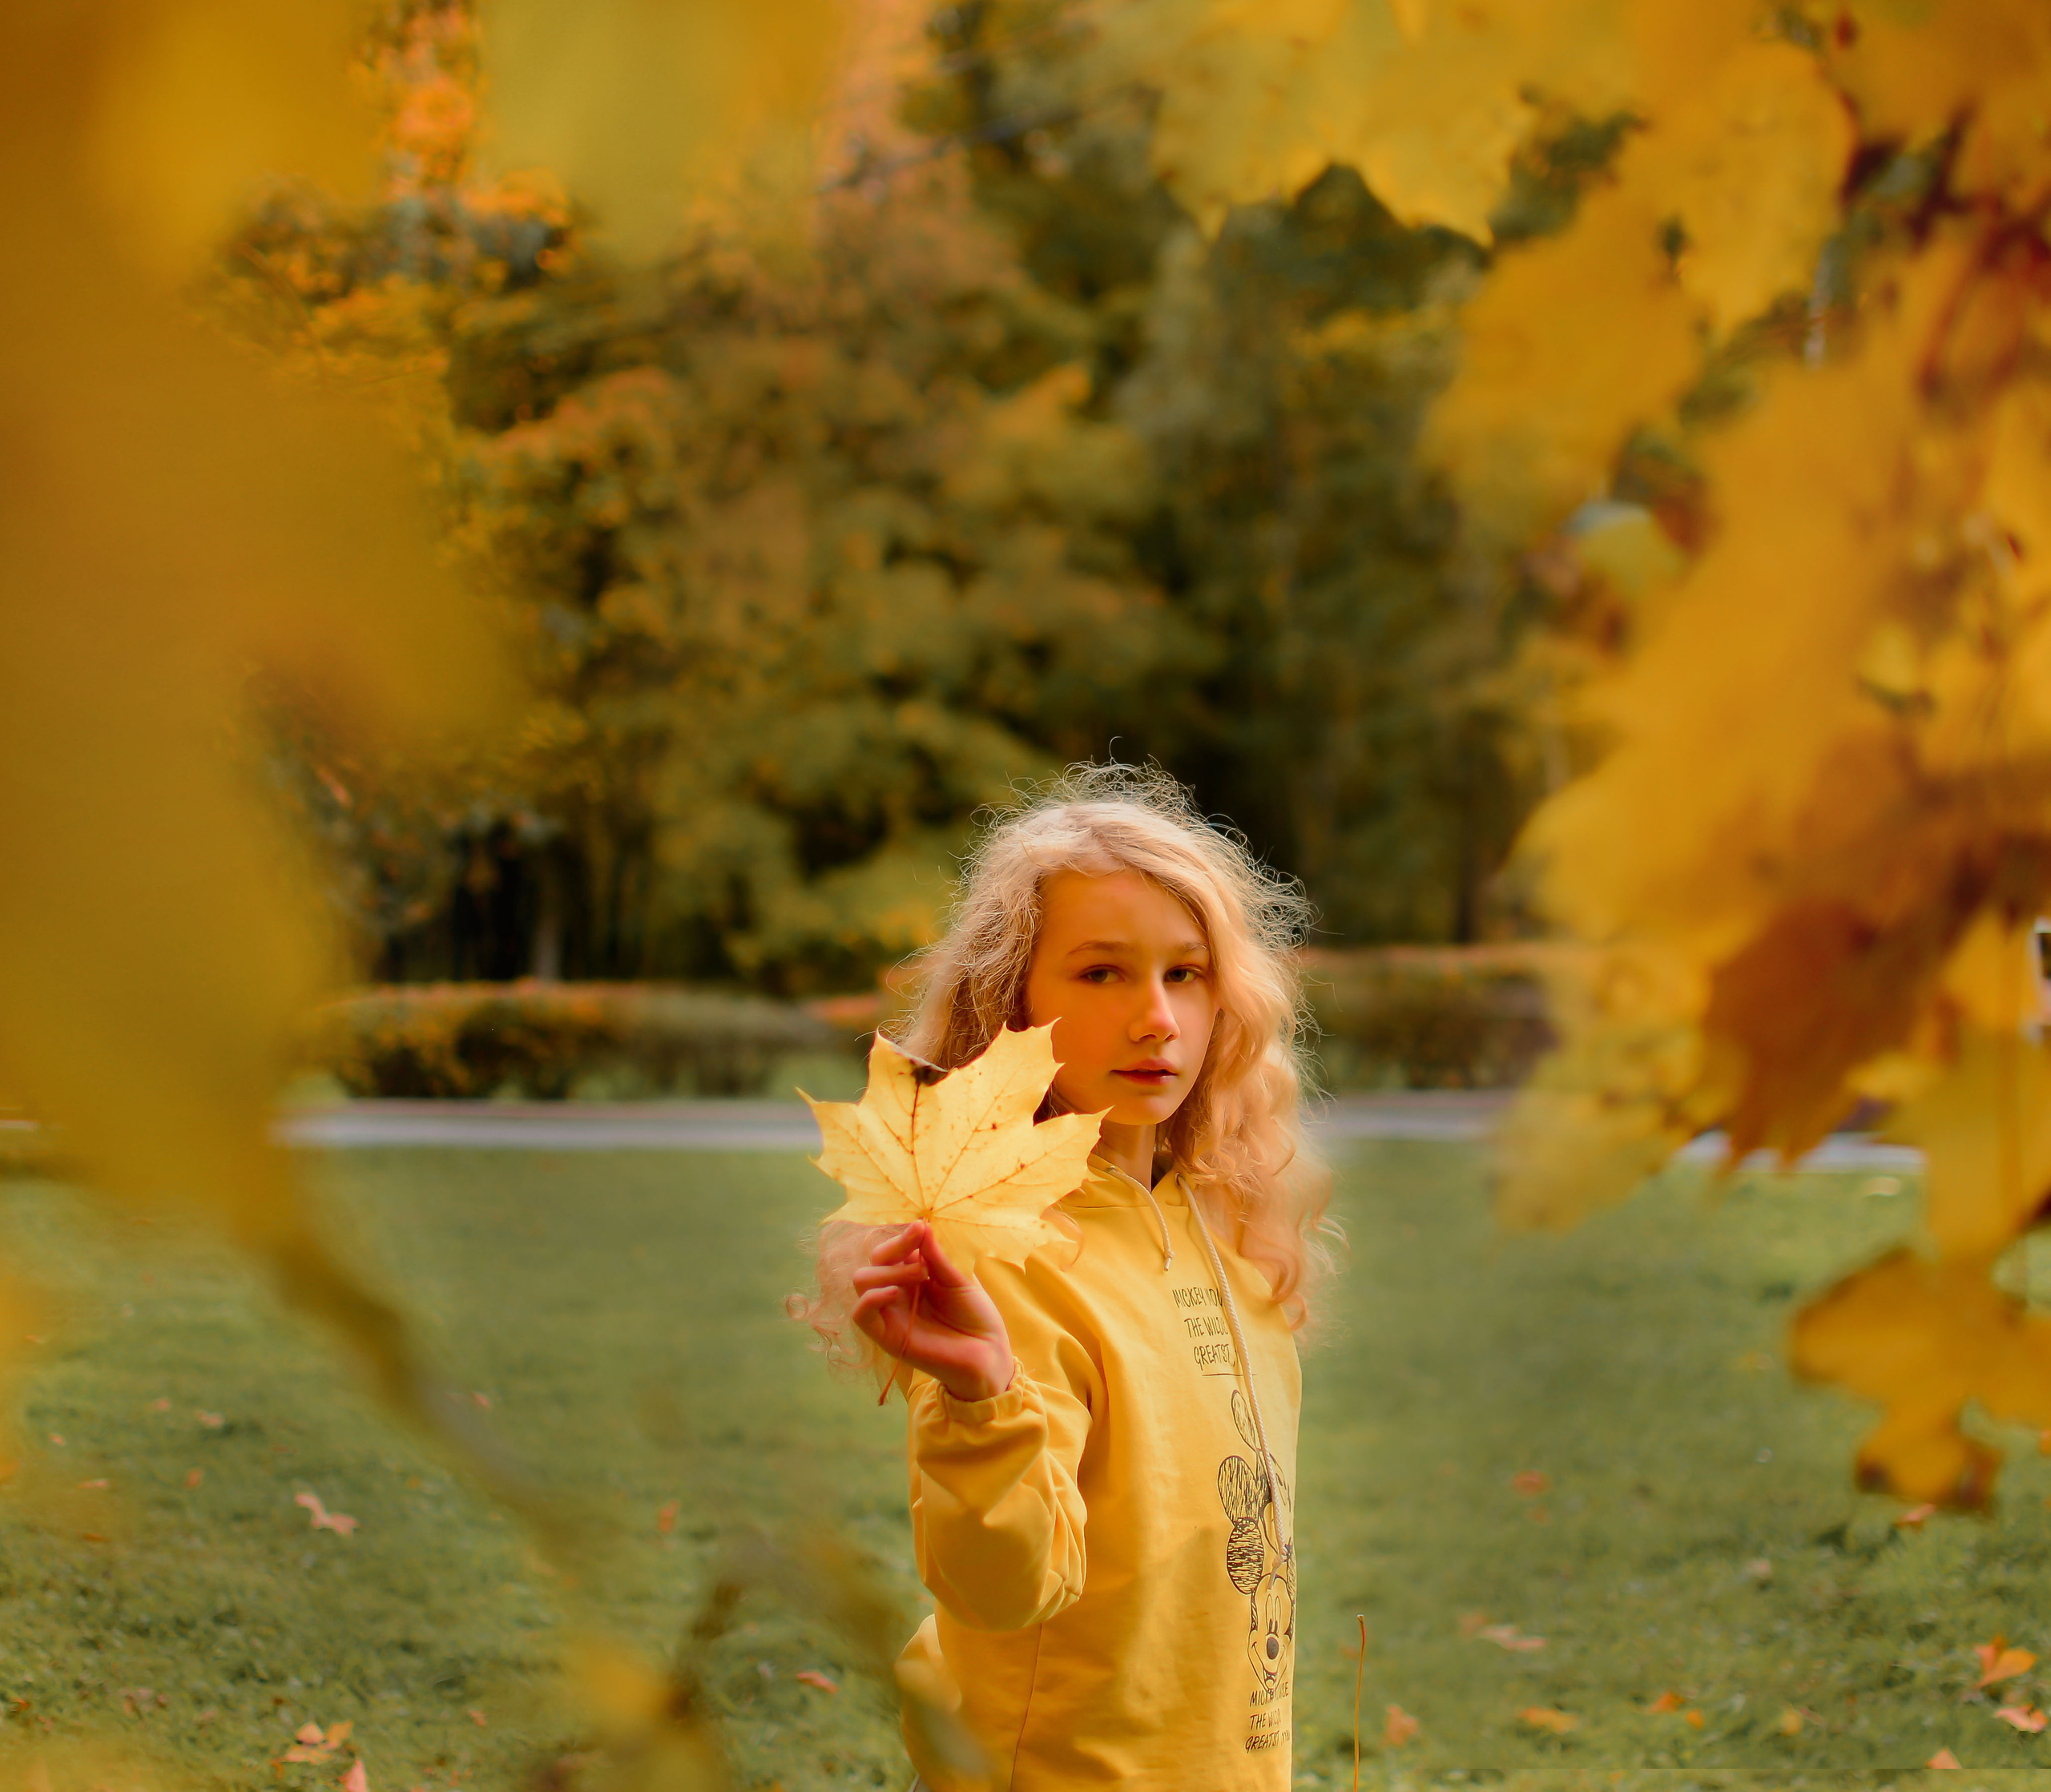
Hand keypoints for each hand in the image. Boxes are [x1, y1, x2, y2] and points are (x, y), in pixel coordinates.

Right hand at [850, 1222, 1015, 1403]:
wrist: (988, 1353)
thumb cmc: (976, 1316)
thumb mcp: (958, 1280)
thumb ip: (935, 1257)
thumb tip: (920, 1225)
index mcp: (912, 1277)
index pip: (892, 1250)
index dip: (902, 1237)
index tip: (920, 1228)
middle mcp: (897, 1293)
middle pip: (874, 1261)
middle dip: (894, 1250)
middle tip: (923, 1262)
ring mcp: (890, 1314)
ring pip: (862, 1282)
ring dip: (887, 1272)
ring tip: (920, 1276)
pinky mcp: (886, 1337)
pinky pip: (861, 1315)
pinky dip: (871, 1298)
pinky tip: (896, 1293)